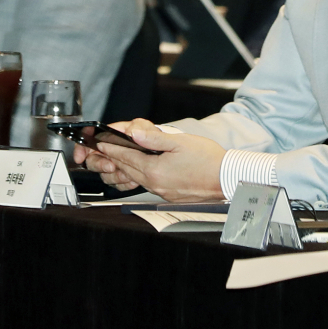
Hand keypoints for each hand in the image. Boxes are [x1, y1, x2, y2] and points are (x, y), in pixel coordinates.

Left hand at [81, 118, 226, 202]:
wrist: (226, 179)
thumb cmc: (207, 159)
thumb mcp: (179, 142)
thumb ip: (153, 138)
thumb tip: (133, 133)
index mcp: (155, 170)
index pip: (126, 156)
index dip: (112, 146)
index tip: (101, 141)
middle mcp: (155, 184)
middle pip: (127, 168)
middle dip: (114, 157)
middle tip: (103, 147)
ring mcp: (162, 191)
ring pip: (136, 177)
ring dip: (125, 166)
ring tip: (118, 157)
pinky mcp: (169, 195)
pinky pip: (147, 183)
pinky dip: (138, 174)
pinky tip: (140, 168)